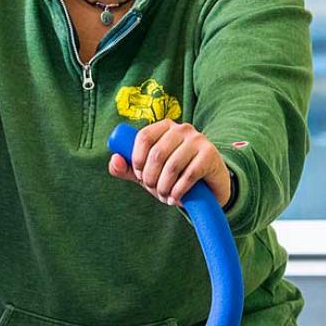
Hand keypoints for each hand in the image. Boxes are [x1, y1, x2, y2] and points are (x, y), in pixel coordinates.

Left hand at [108, 119, 231, 207]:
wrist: (208, 188)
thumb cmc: (175, 176)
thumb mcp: (150, 172)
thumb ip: (129, 168)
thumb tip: (114, 160)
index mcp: (165, 127)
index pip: (144, 136)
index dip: (137, 158)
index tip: (140, 175)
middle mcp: (182, 128)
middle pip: (157, 153)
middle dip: (151, 177)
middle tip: (153, 189)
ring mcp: (198, 140)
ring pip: (172, 165)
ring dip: (164, 187)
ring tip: (165, 196)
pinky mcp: (210, 155)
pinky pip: (189, 174)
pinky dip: (178, 191)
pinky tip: (176, 198)